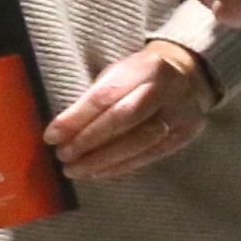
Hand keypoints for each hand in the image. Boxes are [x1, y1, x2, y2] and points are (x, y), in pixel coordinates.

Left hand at [42, 40, 213, 185]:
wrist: (188, 75)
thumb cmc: (140, 76)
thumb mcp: (119, 73)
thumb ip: (95, 98)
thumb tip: (62, 131)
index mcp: (145, 68)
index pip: (106, 96)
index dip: (76, 118)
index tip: (51, 135)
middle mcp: (166, 90)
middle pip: (123, 119)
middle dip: (89, 140)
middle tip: (63, 156)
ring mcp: (179, 114)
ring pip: (138, 142)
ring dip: (103, 160)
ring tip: (76, 170)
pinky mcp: (184, 135)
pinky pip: (150, 155)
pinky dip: (121, 167)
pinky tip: (100, 172)